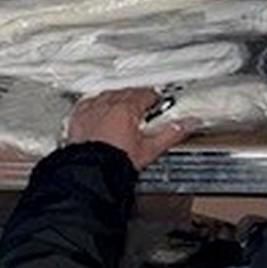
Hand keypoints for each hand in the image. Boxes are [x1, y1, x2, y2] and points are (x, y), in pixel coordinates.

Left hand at [65, 88, 195, 170]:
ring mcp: (90, 112)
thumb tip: (189, 125)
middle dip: (136, 98)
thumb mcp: (149, 149)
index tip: (158, 103)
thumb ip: (171, 134)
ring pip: (106, 96)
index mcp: (126, 109)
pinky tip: (97, 109)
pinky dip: (95, 105)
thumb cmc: (115, 163)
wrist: (90, 174)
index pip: (145, 95)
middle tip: (143, 106)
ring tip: (122, 107)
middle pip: (126, 93)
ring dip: (116, 99)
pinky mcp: (77, 120)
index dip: (154, 98)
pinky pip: (87, 104)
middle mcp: (106, 106)